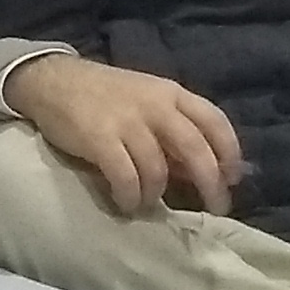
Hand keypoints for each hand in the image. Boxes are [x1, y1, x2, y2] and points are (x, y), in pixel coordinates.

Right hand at [3, 55, 244, 217]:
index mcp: (172, 94)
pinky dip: (130, 197)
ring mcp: (127, 122)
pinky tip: (126, 202)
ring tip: (148, 203)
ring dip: (157, 194)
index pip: (214, 120)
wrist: (55, 81)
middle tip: (216, 208)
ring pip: (158, 169)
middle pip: (195, 147)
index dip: (230, 151)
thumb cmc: (107, 96)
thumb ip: (174, 134)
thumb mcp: (148, 103)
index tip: (234, 179)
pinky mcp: (99, 139)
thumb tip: (201, 172)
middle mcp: (155, 106)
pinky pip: (125, 178)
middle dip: (210, 182)